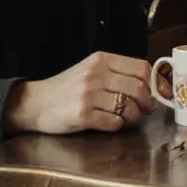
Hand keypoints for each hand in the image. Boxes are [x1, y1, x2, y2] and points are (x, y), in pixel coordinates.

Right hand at [3, 51, 155, 134]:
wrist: (35, 103)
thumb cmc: (67, 88)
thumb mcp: (91, 70)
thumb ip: (116, 73)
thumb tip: (149, 86)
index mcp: (101, 60)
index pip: (141, 67)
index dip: (151, 84)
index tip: (150, 94)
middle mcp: (96, 74)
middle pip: (138, 88)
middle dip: (146, 103)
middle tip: (144, 111)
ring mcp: (88, 94)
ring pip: (129, 107)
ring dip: (133, 117)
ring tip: (127, 119)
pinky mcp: (81, 114)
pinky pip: (113, 123)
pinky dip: (117, 126)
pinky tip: (109, 123)